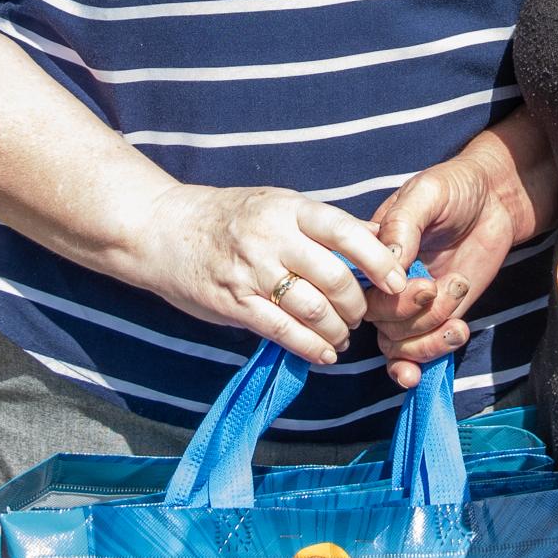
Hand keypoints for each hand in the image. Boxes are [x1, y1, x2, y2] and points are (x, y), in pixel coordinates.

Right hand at [128, 184, 407, 367]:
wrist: (161, 229)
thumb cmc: (227, 216)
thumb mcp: (277, 203)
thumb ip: (325, 223)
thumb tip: (381, 234)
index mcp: (288, 208)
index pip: (345, 231)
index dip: (378, 260)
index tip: (397, 282)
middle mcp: (272, 237)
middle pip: (334, 277)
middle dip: (357, 304)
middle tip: (362, 315)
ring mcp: (251, 272)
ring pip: (312, 309)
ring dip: (337, 330)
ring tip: (342, 336)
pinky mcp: (233, 304)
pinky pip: (282, 332)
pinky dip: (311, 348)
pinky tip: (323, 353)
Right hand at [366, 157, 524, 387]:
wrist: (495, 200)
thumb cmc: (455, 188)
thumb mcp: (428, 193)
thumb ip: (404, 222)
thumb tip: (389, 258)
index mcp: (370, 251)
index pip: (357, 286)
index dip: (385, 295)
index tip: (423, 284)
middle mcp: (383, 281)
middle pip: (377, 320)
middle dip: (410, 314)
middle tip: (440, 287)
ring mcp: (408, 304)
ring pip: (396, 343)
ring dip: (428, 337)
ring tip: (458, 309)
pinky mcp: (434, 317)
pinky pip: (415, 353)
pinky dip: (423, 361)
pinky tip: (445, 347)